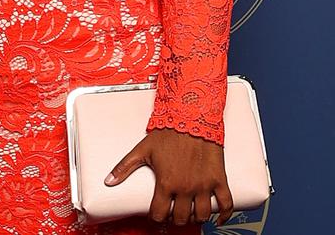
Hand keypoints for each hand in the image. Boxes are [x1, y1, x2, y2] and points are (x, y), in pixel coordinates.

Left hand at [104, 127, 233, 226]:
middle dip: (175, 218)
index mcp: (166, 182)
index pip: (159, 214)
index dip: (157, 217)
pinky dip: (224, 215)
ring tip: (190, 211)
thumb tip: (108, 181)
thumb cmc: (168, 131)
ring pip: (202, 215)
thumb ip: (125, 167)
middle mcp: (185, 187)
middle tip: (174, 211)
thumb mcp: (143, 148)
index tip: (157, 214)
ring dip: (195, 217)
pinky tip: (218, 218)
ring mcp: (204, 185)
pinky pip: (226, 204)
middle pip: (181, 218)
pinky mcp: (218, 179)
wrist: (193, 115)